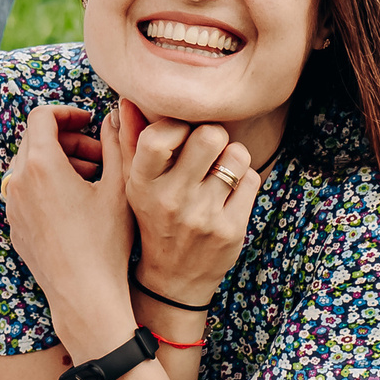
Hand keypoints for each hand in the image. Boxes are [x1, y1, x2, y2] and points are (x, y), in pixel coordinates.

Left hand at [2, 105, 137, 349]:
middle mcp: (17, 182)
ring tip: (92, 178)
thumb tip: (115, 117)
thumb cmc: (106, 242)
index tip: (89, 121)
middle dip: (68, 140)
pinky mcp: (14, 226)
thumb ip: (117, 144)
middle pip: (36, 140)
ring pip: (29, 166)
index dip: (67, 112)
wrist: (84, 295)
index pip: (42, 116)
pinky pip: (25, 192)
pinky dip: (46, 185)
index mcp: (41, 165)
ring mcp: (12, 206)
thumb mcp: (120, 186)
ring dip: (58, 162)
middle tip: (99, 155)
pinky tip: (75, 204)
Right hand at [124, 113, 262, 305]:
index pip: (159, 134)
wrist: (173, 280)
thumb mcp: (132, 184)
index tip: (178, 136)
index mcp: (142, 184)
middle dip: (213, 135)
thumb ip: (129, 141)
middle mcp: (172, 199)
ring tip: (218, 170)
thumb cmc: (152, 219)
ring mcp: (204, 216)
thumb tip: (127, 100)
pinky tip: (228, 193)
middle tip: (207, 148)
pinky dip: (243, 180)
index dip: (176, 125)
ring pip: (236, 155)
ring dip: (232, 157)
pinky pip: (251, 179)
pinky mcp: (231, 230)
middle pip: (210, 136)